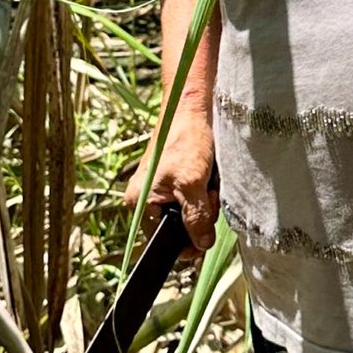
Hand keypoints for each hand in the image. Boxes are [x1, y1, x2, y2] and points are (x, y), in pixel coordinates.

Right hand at [123, 106, 217, 251]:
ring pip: (190, 215)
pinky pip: (194, 199)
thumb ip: (196, 217)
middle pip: (179, 229)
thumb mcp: (192, 183)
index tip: (206, 232)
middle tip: (209, 195)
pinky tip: (211, 178)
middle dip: (200, 217)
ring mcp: (163, 190)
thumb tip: (202, 245)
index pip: (162, 243)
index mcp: (141, 204)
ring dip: (206, 203)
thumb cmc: (185, 140)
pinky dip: (206, 192)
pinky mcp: (178, 180)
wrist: (191, 107)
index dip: (187, 243)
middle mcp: (148, 200)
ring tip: (210, 183)